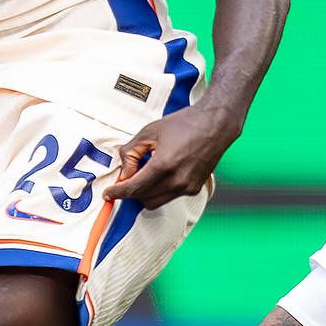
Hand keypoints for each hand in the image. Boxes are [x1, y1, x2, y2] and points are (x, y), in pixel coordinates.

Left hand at [103, 104, 239, 209]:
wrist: (216, 124)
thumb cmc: (184, 123)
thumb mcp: (150, 131)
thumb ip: (131, 152)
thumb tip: (124, 172)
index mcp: (163, 165)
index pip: (134, 188)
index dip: (118, 192)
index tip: (108, 193)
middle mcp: (177, 181)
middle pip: (143, 198)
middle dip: (131, 191)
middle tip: (128, 177)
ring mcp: (188, 187)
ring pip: (156, 201)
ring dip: (146, 193)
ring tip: (147, 172)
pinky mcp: (195, 188)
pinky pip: (170, 196)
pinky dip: (161, 189)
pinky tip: (163, 173)